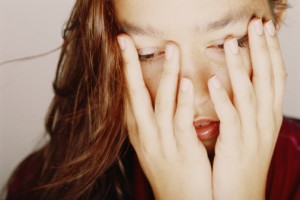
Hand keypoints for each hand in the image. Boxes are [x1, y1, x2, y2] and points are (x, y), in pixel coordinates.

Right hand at [118, 35, 212, 199]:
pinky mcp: (183, 150)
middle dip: (129, 65)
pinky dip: (183, 101)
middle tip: (125, 40)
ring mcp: (162, 142)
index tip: (121, 48)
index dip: (122, 71)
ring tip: (171, 48)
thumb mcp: (154, 145)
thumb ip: (152, 122)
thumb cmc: (169, 171)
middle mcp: (145, 134)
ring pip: (161, 103)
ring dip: (166, 74)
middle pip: (134, 94)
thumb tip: (154, 98)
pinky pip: (181, 121)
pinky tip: (187, 82)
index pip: (126, 96)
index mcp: (138, 131)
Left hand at [208, 19, 285, 198]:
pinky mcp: (236, 146)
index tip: (263, 27)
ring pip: (249, 93)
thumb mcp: (249, 131)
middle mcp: (265, 120)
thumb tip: (237, 83)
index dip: (270, 50)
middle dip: (262, 49)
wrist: (241, 196)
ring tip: (231, 43)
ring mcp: (252, 133)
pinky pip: (230, 118)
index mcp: (268, 115)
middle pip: (267, 78)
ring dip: (240, 67)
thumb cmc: (242, 161)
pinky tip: (212, 81)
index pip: (274, 76)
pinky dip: (222, 98)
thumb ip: (245, 108)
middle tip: (256, 23)